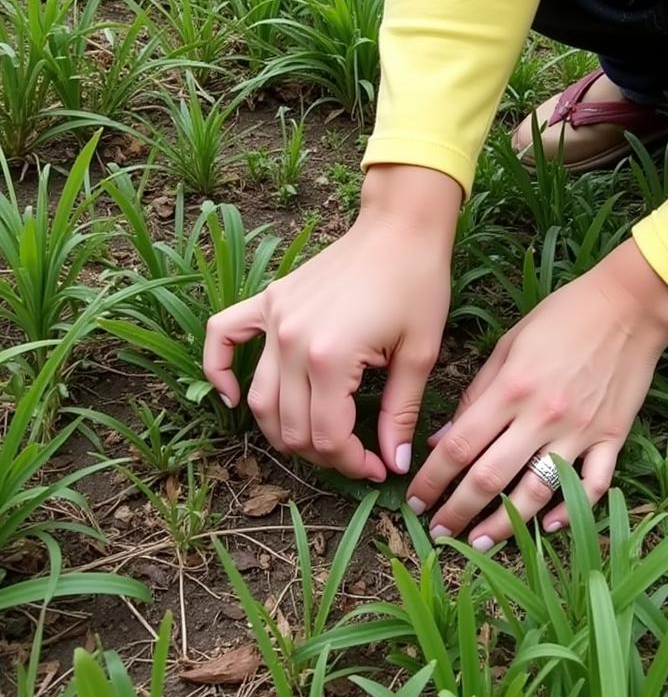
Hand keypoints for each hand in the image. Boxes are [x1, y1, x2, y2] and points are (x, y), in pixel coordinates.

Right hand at [203, 165, 461, 479]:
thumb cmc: (418, 284)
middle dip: (324, 454)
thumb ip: (400, 414)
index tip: (378, 468)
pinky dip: (219, 369)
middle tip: (356, 456)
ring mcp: (274, 318)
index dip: (352, 464)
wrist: (401, 228)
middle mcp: (291, 340)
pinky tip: (233, 397)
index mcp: (329, 357)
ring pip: (258, 398)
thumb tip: (396, 463)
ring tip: (317, 440)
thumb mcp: (420, 355)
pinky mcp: (268, 300)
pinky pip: (223, 336)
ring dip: (282, 430)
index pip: (327, 436)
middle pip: (290, 426)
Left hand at [406, 239, 667, 546]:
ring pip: (537, 492)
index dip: (432, 479)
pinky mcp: (611, 437)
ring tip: (480, 542)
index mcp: (511, 388)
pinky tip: (548, 526)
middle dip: (458, 510)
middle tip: (439, 531)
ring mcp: (579, 431)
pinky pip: (592, 485)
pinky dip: (571, 509)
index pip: (459, 446)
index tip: (417, 499)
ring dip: (504, 524)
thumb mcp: (509, 344)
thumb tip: (443, 439)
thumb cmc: (563, 317)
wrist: (630, 305)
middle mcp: (542, 416)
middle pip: (490, 478)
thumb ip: (476, 394)